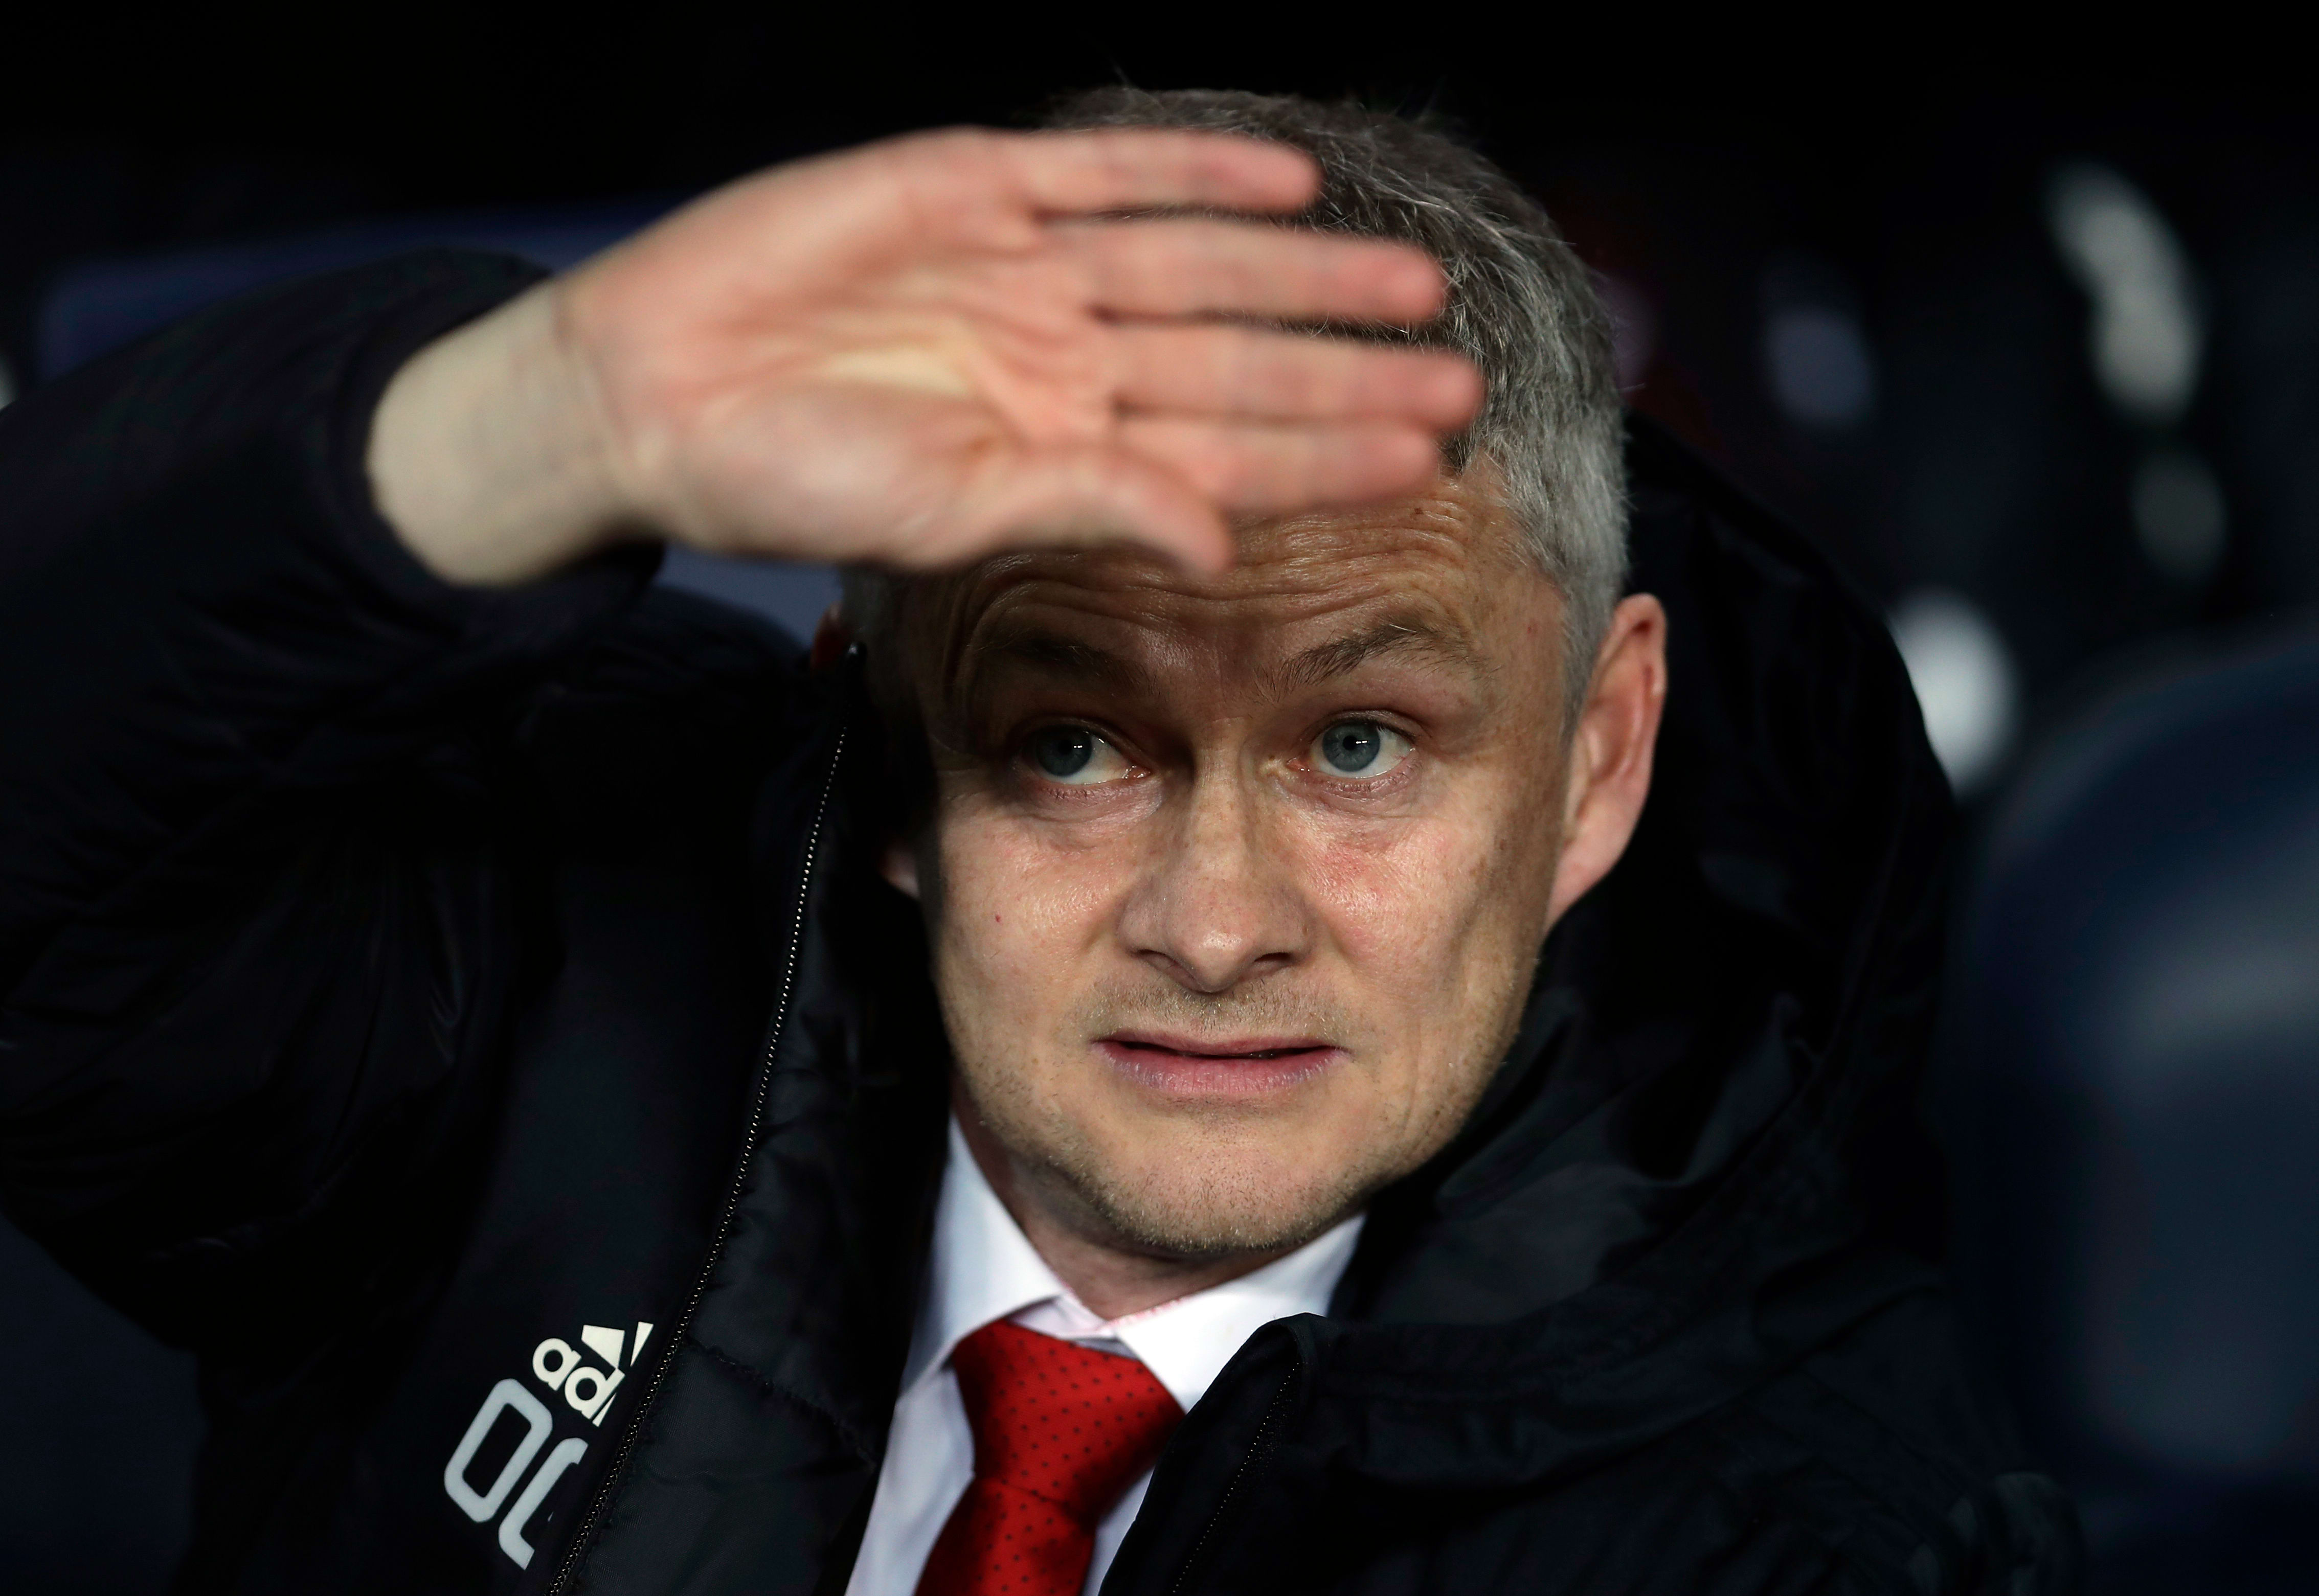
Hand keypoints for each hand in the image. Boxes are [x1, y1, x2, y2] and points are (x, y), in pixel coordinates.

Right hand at [371, 128, 1480, 584]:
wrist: (652, 392)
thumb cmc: (787, 479)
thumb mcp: (947, 515)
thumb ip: (1088, 508)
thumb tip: (1221, 544)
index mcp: (1063, 446)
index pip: (1229, 453)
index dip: (1329, 453)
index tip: (1431, 460)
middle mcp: (1064, 355)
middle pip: (1237, 359)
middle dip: (1347, 370)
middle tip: (1462, 378)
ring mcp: (1025, 268)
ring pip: (1198, 260)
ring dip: (1302, 269)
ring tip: (1412, 281)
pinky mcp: (969, 188)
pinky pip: (1102, 170)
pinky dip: (1191, 169)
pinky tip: (1287, 177)